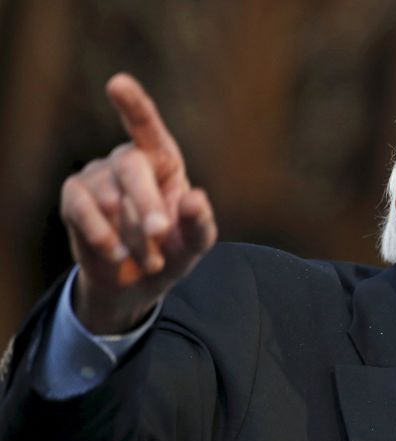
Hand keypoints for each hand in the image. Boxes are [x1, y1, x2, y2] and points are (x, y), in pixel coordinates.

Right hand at [61, 73, 216, 333]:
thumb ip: (200, 222)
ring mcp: (98, 176)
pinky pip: (82, 210)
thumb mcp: (196, 242)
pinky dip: (102, 235)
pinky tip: (117, 253)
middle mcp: (128, 160)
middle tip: (159, 232)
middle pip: (131, 167)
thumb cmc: (174, 249)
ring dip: (134, 237)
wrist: (140, 281)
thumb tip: (196, 198)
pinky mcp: (74, 198)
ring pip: (112, 200)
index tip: (117, 83)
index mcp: (164, 160)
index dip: (133, 104)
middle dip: (147, 204)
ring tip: (151, 260)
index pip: (147, 126)